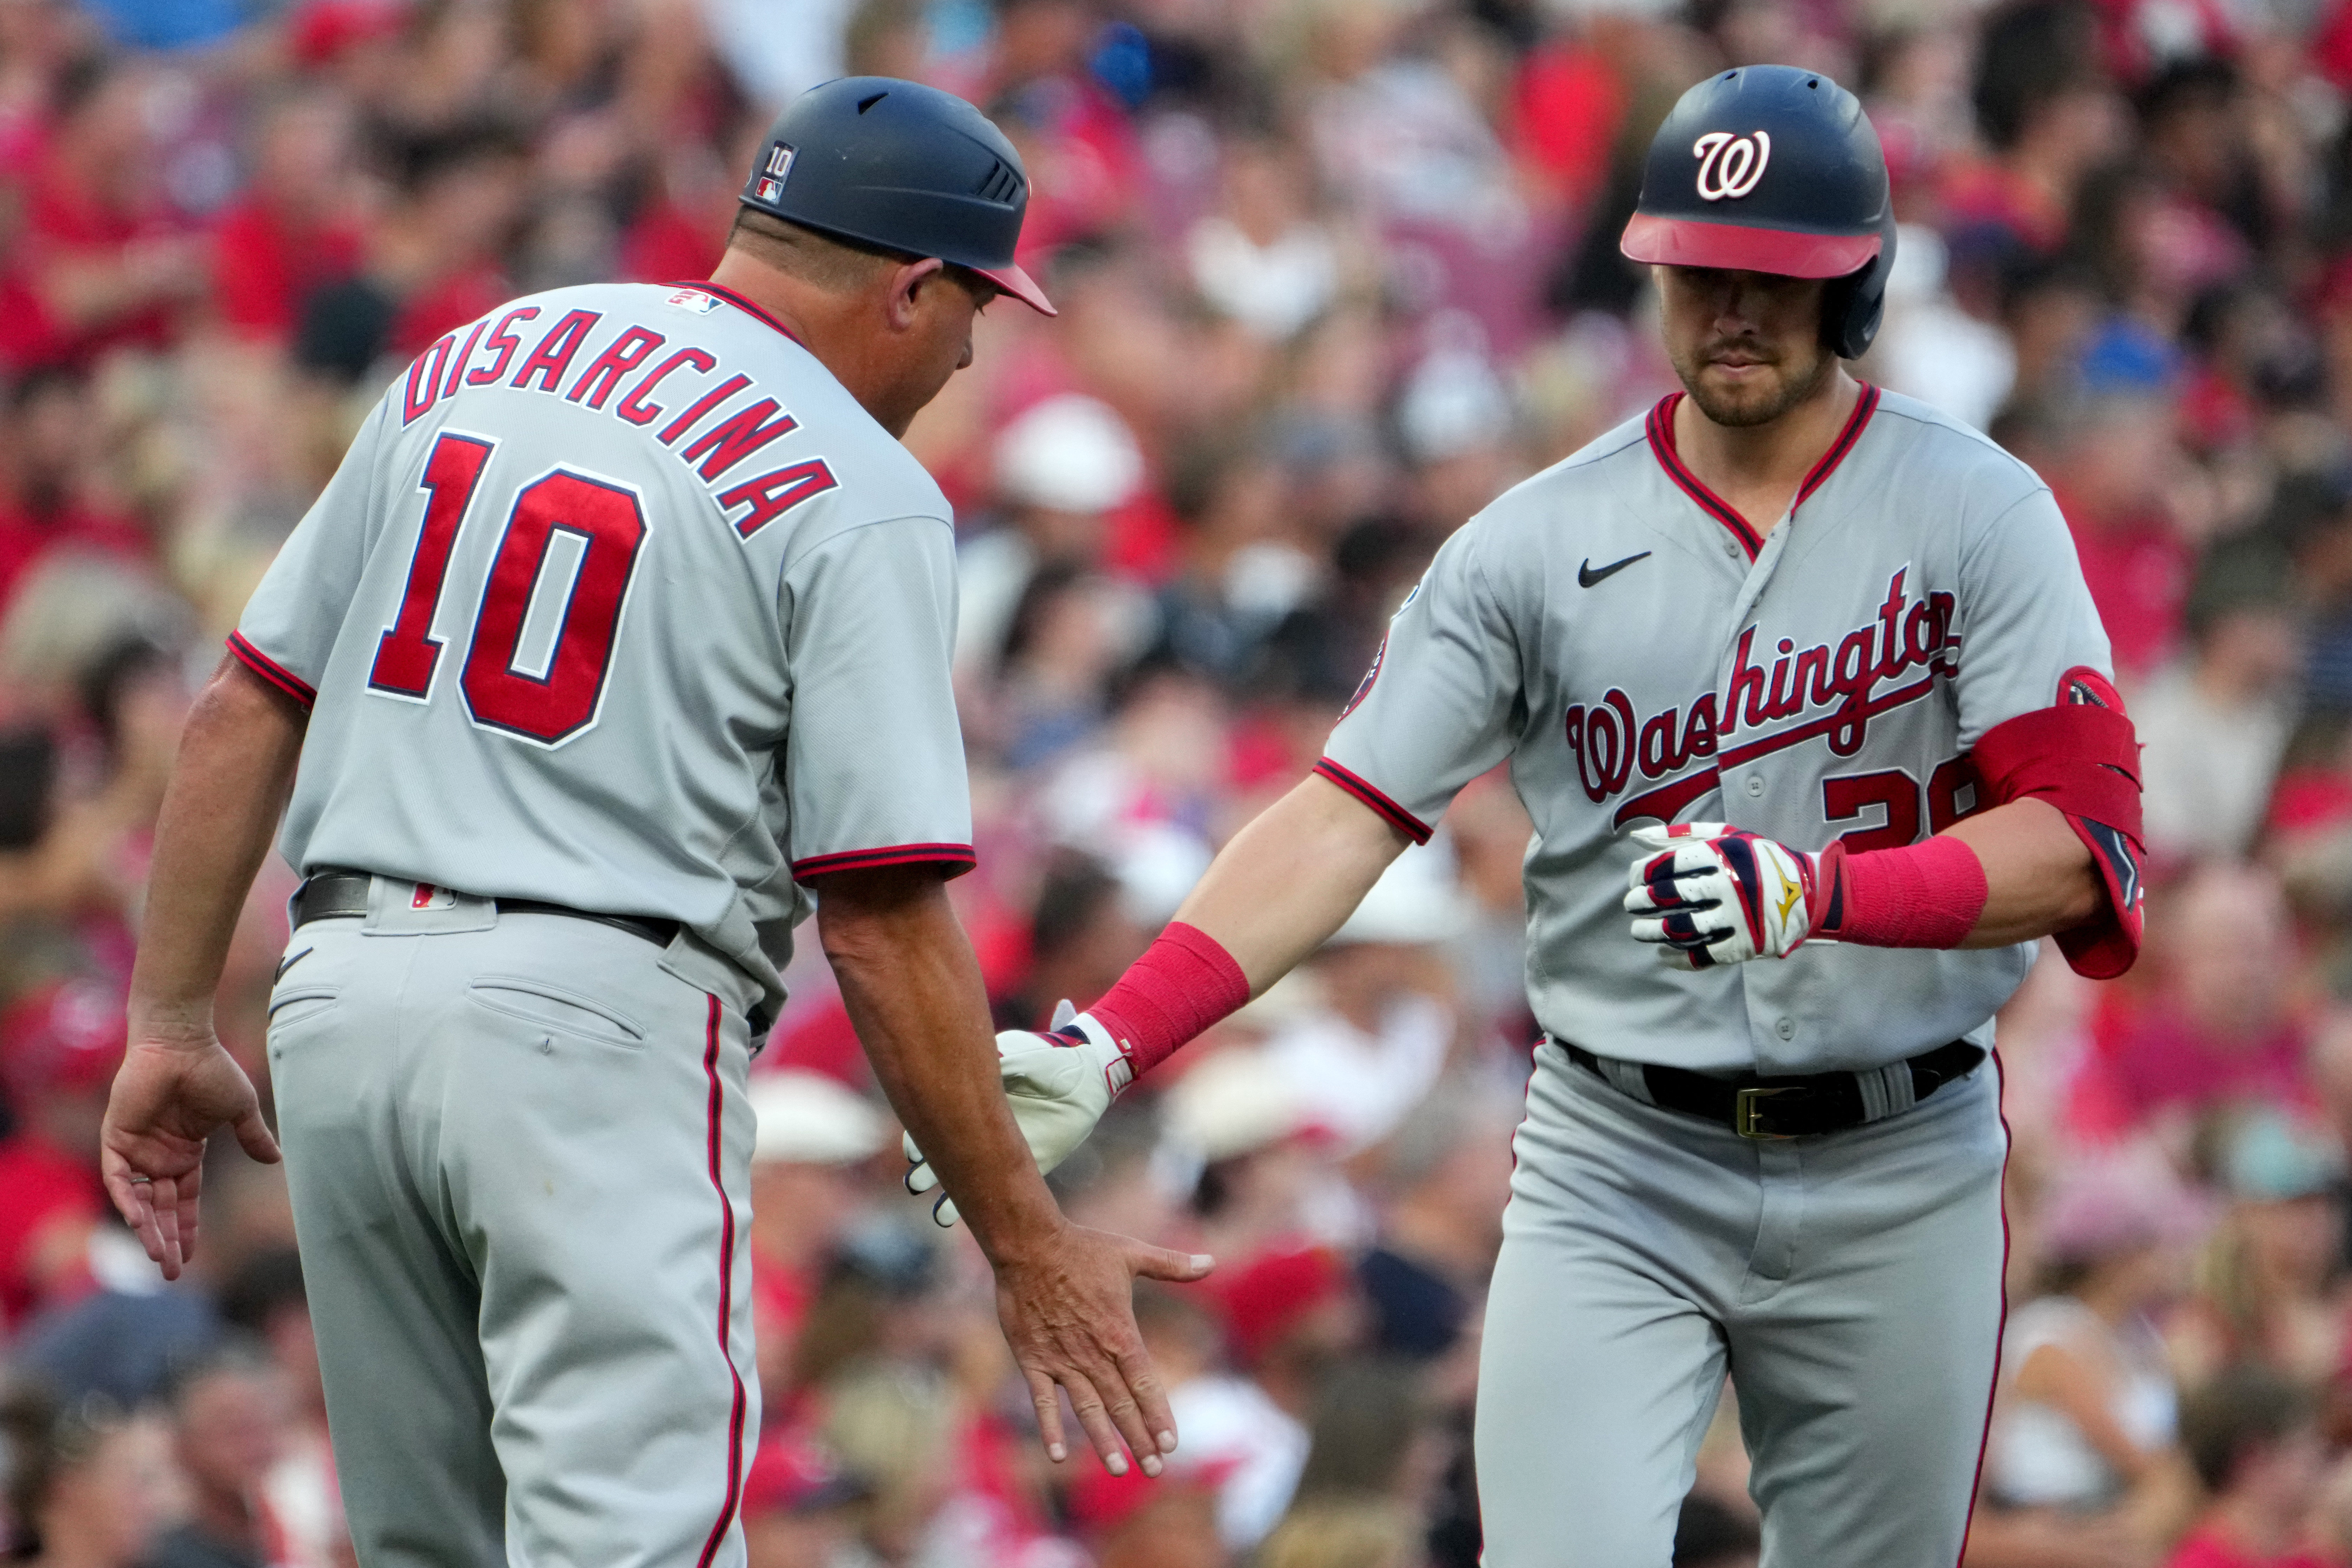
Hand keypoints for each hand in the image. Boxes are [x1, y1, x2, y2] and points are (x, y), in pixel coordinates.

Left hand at [101, 1019, 281, 1279]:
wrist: (180, 1043)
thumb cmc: (211, 1069)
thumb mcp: (239, 1110)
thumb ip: (253, 1136)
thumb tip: (277, 1161)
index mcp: (185, 1154)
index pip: (184, 1201)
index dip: (187, 1229)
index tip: (190, 1258)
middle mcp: (159, 1157)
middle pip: (161, 1209)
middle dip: (166, 1241)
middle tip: (171, 1273)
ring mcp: (137, 1149)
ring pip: (139, 1201)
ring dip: (148, 1229)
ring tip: (159, 1257)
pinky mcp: (117, 1138)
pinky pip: (118, 1179)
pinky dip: (127, 1201)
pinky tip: (140, 1222)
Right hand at [906, 1001, 1132, 1226]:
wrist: (1086, 1076)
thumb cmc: (1047, 1058)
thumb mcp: (1020, 1056)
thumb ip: (998, 1065)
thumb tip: (974, 1071)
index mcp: (965, 1098)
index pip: (931, 1122)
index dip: (918, 1137)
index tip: (914, 1152)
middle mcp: (975, 1127)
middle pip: (938, 1154)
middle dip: (924, 1171)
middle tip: (917, 1183)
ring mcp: (997, 1150)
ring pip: (960, 1178)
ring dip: (946, 1195)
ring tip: (941, 1214)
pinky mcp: (1022, 1166)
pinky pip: (996, 1189)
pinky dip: (977, 1205)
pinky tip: (963, 1217)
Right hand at [992, 1222, 1211, 1474]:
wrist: (1030, 1245)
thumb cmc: (1083, 1248)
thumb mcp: (1132, 1253)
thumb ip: (1172, 1264)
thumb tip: (1211, 1262)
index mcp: (1119, 1333)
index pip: (1145, 1384)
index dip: (1158, 1415)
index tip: (1171, 1443)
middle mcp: (1093, 1354)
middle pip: (1121, 1404)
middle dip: (1139, 1438)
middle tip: (1154, 1470)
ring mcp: (1061, 1359)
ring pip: (1087, 1409)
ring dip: (1103, 1440)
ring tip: (1118, 1469)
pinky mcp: (1033, 1359)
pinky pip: (1042, 1400)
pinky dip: (1050, 1427)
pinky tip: (1058, 1454)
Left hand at [1623, 822, 1825, 968]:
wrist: (1808, 891)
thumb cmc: (1758, 860)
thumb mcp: (1726, 836)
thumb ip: (1682, 834)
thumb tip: (1637, 837)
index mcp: (1721, 855)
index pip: (1669, 863)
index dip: (1644, 872)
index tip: (1636, 879)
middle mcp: (1728, 885)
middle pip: (1672, 896)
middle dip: (1642, 902)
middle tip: (1631, 905)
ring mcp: (1736, 917)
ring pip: (1683, 927)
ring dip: (1653, 931)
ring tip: (1639, 931)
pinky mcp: (1744, 944)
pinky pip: (1703, 955)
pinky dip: (1678, 958)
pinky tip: (1663, 954)